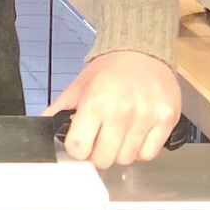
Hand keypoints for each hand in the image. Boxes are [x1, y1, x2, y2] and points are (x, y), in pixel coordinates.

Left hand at [45, 51, 180, 169]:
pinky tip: (136, 133)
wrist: (141, 50)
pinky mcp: (166, 119)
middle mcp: (122, 111)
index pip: (79, 148)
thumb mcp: (78, 87)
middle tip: (100, 139)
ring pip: (127, 159)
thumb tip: (42, 129)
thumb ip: (59, 110)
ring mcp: (147, 116)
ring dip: (120, 151)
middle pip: (104, 159)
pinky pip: (149, 154)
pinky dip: (141, 149)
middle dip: (98, 153)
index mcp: (96, 102)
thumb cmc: (108, 70)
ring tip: (119, 132)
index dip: (78, 148)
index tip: (81, 142)